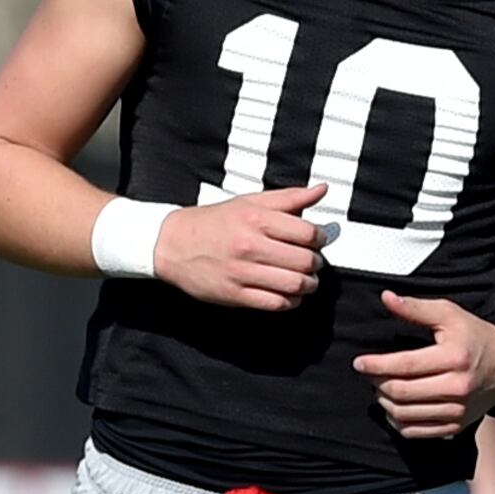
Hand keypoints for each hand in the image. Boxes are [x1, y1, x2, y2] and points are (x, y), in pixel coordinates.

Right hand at [151, 184, 326, 311]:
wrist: (172, 244)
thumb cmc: (215, 222)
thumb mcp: (250, 202)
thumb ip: (289, 197)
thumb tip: (322, 190)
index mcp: (256, 219)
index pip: (308, 233)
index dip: (320, 238)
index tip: (318, 241)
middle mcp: (250, 245)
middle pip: (305, 261)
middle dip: (316, 263)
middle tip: (313, 261)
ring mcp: (242, 272)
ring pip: (294, 285)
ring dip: (309, 285)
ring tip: (306, 280)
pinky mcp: (235, 295)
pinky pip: (276, 304)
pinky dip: (291, 301)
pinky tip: (290, 294)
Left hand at [356, 290, 494, 439]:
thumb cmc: (475, 337)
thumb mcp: (449, 314)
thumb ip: (416, 308)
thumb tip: (387, 299)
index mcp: (454, 357)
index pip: (405, 365)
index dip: (376, 365)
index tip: (359, 363)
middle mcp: (457, 387)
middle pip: (401, 392)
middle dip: (378, 383)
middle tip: (371, 374)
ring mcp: (457, 410)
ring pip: (405, 414)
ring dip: (385, 402)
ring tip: (381, 388)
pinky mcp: (455, 426)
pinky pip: (415, 431)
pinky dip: (398, 421)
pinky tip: (394, 407)